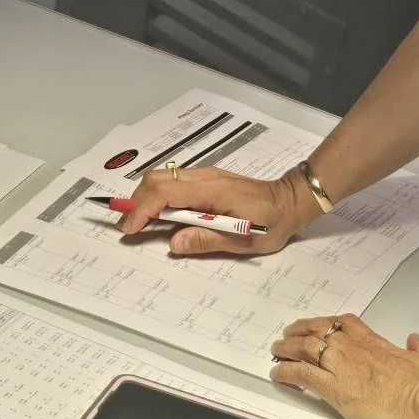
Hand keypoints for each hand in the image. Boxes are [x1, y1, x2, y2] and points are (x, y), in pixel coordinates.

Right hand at [119, 163, 318, 256]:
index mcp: (210, 190)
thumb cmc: (270, 222)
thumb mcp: (242, 240)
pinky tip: (160, 214)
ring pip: (163, 177)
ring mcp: (204, 175)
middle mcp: (203, 177)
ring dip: (146, 197)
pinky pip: (174, 181)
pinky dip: (158, 195)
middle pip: (156, 179)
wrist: (289, 200)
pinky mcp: (207, 179)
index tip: (131, 229)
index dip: (143, 210)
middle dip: (137, 202)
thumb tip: (173, 243)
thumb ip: (206, 240)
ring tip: (140, 222)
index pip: (165, 193)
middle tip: (129, 228)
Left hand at [269, 314, 418, 418]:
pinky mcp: (336, 390)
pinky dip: (286, 371)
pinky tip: (277, 373)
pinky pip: (303, 374)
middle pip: (319, 330)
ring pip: (305, 348)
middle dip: (300, 330)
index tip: (319, 325)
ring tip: (277, 351)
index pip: (347, 324)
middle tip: (288, 335)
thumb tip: (418, 341)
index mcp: (378, 345)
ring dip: (287, 348)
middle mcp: (356, 351)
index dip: (328, 322)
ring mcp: (344, 368)